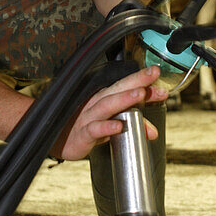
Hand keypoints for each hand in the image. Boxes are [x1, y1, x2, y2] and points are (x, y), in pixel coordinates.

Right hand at [51, 65, 166, 161]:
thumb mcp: (112, 125)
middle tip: (152, 74)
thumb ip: (134, 125)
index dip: (141, 79)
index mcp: (105, 98)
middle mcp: (97, 103)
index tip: (157, 73)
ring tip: (140, 94)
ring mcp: (88, 117)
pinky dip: (105, 127)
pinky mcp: (82, 134)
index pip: (125, 85)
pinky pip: (94, 129)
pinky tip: (118, 126)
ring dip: (124, 99)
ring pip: (106, 105)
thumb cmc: (85, 128)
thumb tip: (153, 132)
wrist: (58, 142)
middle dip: (136, 81)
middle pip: (117, 89)